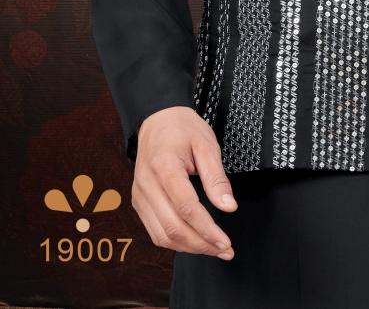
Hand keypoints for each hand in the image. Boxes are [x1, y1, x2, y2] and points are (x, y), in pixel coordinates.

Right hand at [131, 105, 238, 259]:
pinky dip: (175, 241)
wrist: (157, 119)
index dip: (207, 230)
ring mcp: (139, 195)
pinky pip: (155, 231)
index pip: (186, 208)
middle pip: (172, 228)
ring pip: (162, 236)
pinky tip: (194, 240)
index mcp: (164, 167)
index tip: (225, 242)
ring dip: (189, 247)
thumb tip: (229, 206)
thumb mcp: (206, 144)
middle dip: (201, 244)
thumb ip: (216, 177)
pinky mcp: (139, 202)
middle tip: (225, 250)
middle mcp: (147, 185)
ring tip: (213, 248)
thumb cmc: (182, 128)